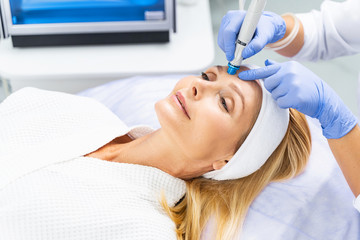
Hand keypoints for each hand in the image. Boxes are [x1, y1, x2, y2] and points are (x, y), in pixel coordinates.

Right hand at [218, 10, 285, 60]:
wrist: (263, 26)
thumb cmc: (263, 29)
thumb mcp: (265, 37)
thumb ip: (257, 45)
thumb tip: (245, 54)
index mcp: (240, 16)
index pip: (229, 32)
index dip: (229, 46)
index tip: (232, 56)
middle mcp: (231, 17)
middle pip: (224, 37)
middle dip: (229, 50)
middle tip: (237, 57)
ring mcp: (226, 22)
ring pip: (221, 40)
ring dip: (229, 49)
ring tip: (240, 50)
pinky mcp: (224, 27)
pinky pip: (222, 41)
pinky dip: (228, 47)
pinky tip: (237, 47)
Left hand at [238, 60, 357, 138]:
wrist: (324, 98)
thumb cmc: (307, 85)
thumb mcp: (294, 72)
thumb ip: (278, 68)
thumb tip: (266, 62)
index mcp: (288, 67)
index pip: (265, 71)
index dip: (251, 74)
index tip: (240, 75)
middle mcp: (289, 73)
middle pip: (268, 84)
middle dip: (275, 89)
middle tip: (288, 89)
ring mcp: (292, 84)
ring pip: (274, 94)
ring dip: (281, 97)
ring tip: (293, 94)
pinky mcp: (295, 96)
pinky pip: (280, 102)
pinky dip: (286, 104)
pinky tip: (295, 100)